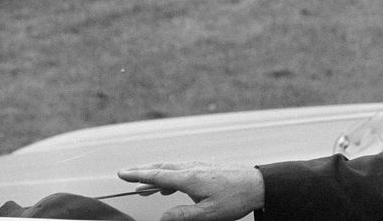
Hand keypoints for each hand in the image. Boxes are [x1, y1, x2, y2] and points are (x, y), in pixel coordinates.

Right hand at [118, 161, 264, 220]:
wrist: (260, 184)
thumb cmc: (236, 198)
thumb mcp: (208, 214)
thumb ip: (182, 216)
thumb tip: (162, 218)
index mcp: (190, 177)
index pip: (157, 175)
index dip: (138, 175)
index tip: (122, 173)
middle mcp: (193, 168)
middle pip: (162, 168)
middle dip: (143, 173)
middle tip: (127, 177)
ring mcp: (202, 167)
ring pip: (173, 169)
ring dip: (157, 176)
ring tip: (145, 188)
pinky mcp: (209, 169)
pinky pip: (183, 170)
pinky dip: (171, 176)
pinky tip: (170, 186)